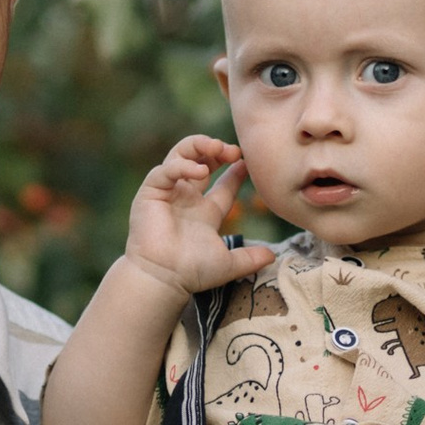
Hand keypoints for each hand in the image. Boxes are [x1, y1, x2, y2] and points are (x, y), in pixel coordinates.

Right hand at [123, 136, 275, 298]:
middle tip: (233, 151)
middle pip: (200, 160)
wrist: (165, 278)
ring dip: (199, 146)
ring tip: (217, 148)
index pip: (223, 184)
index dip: (236, 172)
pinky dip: (182, 165)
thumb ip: (250, 258)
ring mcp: (168, 193)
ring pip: (180, 155)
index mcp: (204, 211)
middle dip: (216, 150)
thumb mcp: (229, 263)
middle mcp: (185, 198)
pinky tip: (200, 171)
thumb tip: (273, 256)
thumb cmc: (192, 272)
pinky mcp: (150, 193)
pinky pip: (165, 170)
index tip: (246, 162)